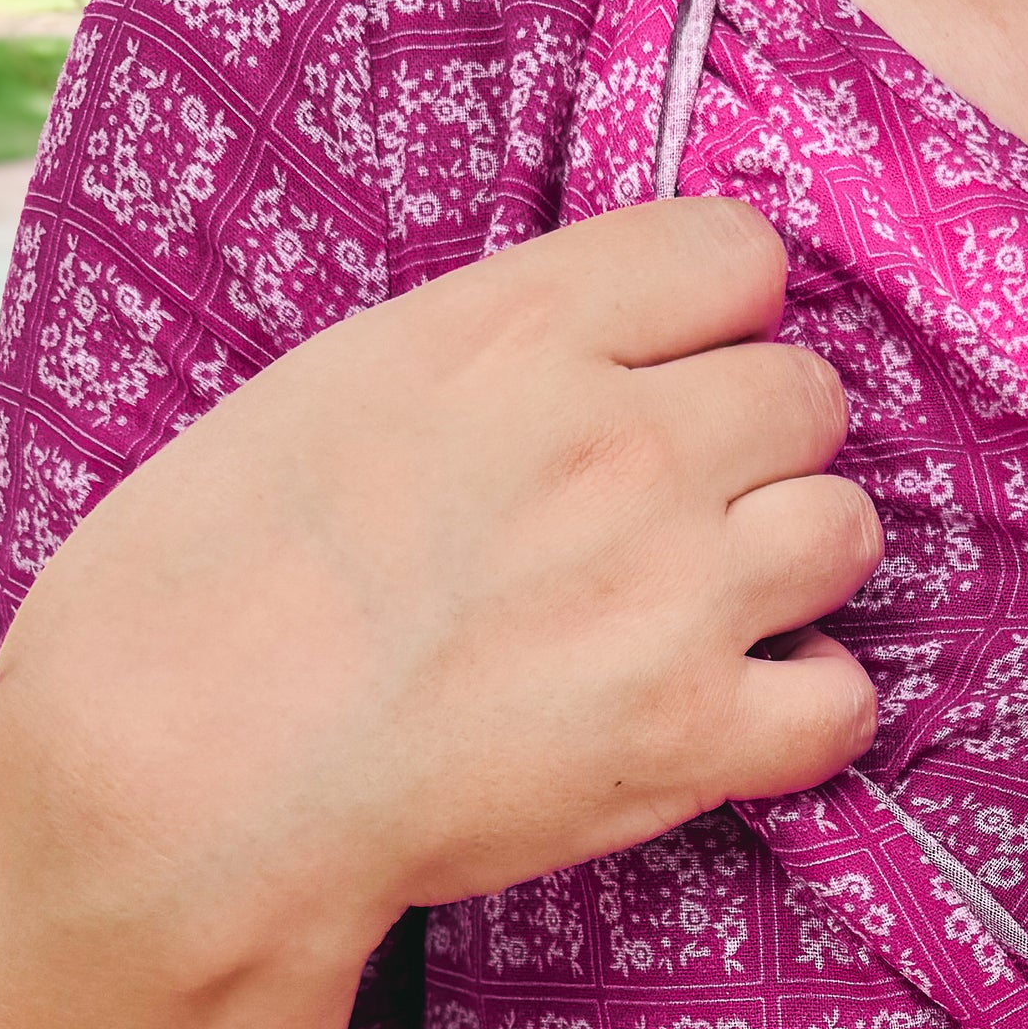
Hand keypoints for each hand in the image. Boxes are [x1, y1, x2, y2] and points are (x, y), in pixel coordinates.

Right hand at [0, 199, 878, 974]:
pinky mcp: (687, 734)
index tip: (665, 377)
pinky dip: (799, 714)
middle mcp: (623, 440)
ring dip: (790, 571)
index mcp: (520, 331)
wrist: (181, 774)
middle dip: (753, 451)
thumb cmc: (201, 587)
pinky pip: (843, 699)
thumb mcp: (330, 390)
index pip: (735, 255)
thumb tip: (581, 361)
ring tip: (702, 616)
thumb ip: (487, 358)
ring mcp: (671, 587)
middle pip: (807, 396)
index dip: (712, 322)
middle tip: (669, 518)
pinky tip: (723, 720)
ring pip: (845, 531)